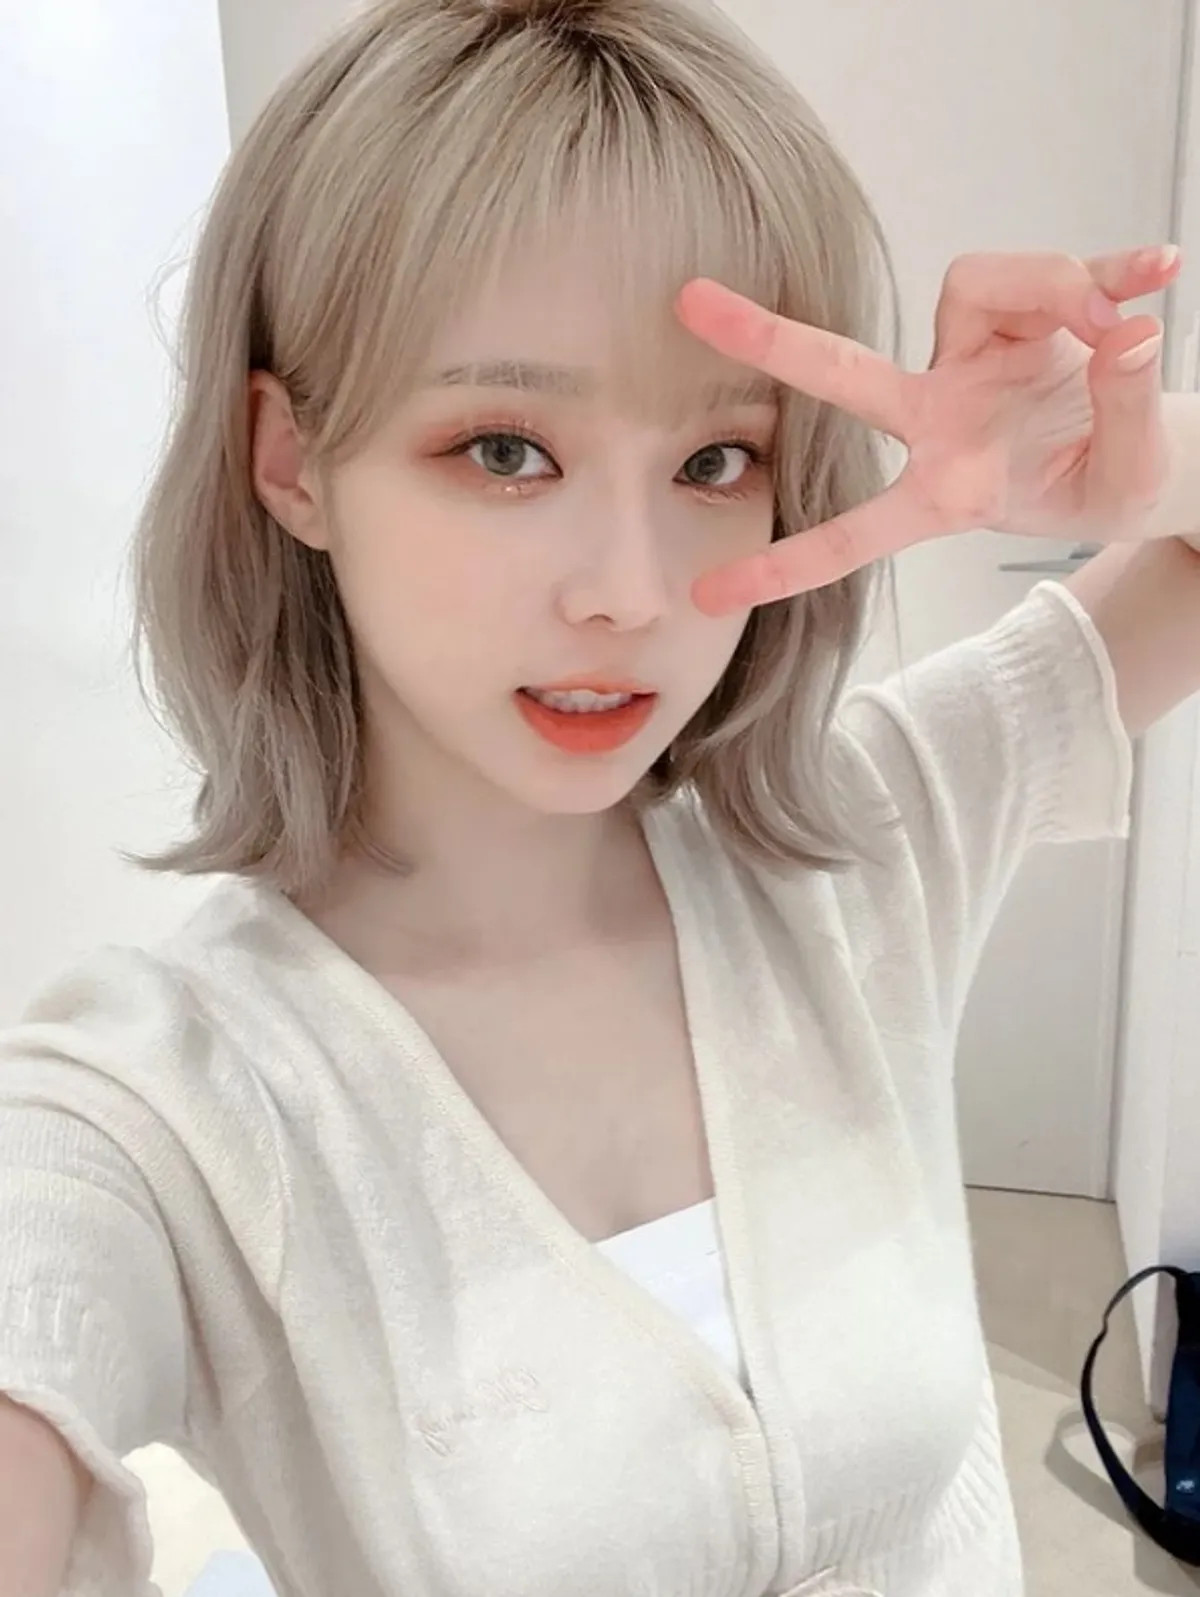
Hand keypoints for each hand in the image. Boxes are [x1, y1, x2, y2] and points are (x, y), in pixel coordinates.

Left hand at [676, 246, 1181, 615]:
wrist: (1156, 451)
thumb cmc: (1116, 484)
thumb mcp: (1129, 482)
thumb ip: (1127, 415)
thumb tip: (1127, 336)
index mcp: (948, 491)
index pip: (857, 530)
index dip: (786, 566)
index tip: (708, 595)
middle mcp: (941, 417)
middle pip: (844, 372)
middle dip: (769, 339)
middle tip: (688, 302)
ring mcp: (971, 360)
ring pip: (978, 285)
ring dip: (1059, 291)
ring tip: (1129, 327)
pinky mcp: (1017, 312)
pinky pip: (1052, 271)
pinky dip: (1110, 272)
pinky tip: (1160, 274)